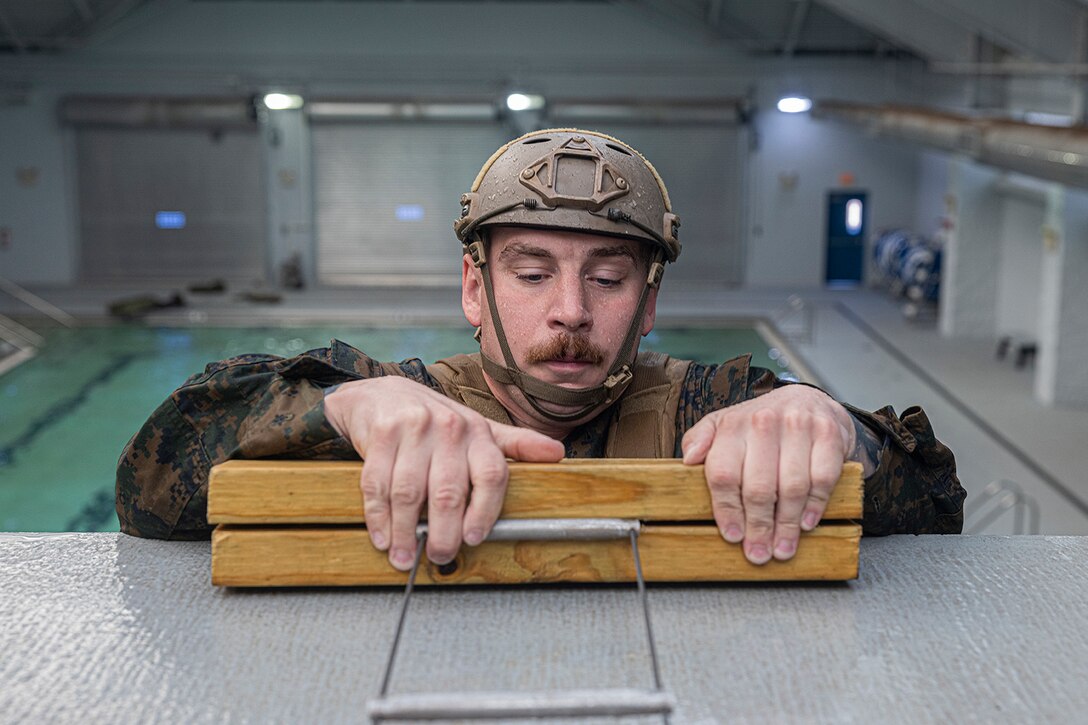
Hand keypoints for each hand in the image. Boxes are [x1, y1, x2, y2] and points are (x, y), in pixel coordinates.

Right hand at [323, 377, 564, 570]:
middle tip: (439, 555)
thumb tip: (557, 454)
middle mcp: (449, 426)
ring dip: (406, 531)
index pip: (492, 475)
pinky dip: (380, 516)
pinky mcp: (382, 432)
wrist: (382, 395)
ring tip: (404, 555)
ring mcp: (414, 428)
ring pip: (410, 492)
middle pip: (448, 492)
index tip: (474, 539)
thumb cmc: (435, 422)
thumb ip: (516, 446)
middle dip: (443, 533)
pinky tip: (383, 535)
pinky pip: (378, 483)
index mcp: (478, 431)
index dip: (484, 512)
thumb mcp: (479, 430)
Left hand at [680, 386, 854, 565]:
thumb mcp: (723, 425)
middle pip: (758, 487)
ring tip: (783, 547)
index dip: (726, 510)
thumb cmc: (760, 422)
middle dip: (758, 527)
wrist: (807, 400)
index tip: (732, 535)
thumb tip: (688, 459)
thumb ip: (701, 440)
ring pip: (791, 487)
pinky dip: (815, 505)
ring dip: (787, 524)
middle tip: (758, 552)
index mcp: (733, 425)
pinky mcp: (829, 434)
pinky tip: (806, 522)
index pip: (724, 474)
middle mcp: (764, 423)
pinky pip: (822, 478)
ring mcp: (799, 427)